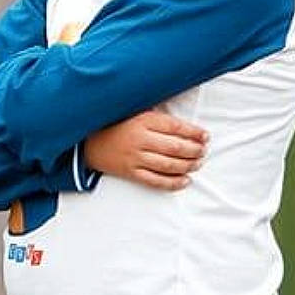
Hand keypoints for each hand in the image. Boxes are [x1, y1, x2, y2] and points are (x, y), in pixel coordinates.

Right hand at [83, 109, 208, 189]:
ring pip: (168, 165)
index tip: (205, 136)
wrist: (89, 142)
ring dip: (187, 166)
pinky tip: (185, 181)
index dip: (193, 132)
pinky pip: (155, 181)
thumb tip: (184, 120)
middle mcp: (140, 139)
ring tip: (198, 164)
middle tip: (204, 151)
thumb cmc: (116, 124)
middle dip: (194, 150)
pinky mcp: (131, 172)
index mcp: (143, 120)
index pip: (175, 127)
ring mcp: (135, 158)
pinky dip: (172, 183)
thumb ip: (157, 115)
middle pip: (175, 147)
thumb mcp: (135, 111)